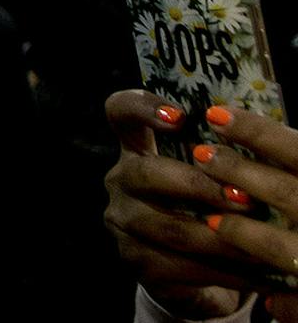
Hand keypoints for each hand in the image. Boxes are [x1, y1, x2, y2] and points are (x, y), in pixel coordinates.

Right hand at [105, 91, 297, 318]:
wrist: (192, 273)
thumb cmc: (209, 210)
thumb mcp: (213, 177)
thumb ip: (224, 158)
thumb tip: (259, 143)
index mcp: (137, 149)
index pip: (121, 112)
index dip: (143, 108)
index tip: (181, 118)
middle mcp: (121, 181)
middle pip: (145, 173)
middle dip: (199, 186)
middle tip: (245, 198)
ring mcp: (123, 223)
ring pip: (171, 228)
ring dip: (221, 237)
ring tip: (260, 242)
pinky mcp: (137, 262)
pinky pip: (183, 267)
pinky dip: (226, 272)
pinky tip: (258, 274)